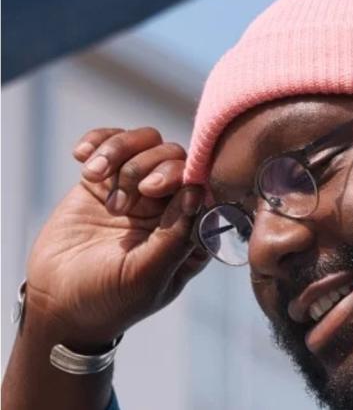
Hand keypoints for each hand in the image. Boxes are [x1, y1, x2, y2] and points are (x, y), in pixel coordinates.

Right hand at [23, 127, 207, 349]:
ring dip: (119, 151)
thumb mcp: (145, 275)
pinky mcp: (105, 180)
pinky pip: (111, 142)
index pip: (203, 185)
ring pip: (146, 142)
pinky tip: (82, 156)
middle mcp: (170, 205)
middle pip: (175, 157)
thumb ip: (175, 236)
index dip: (182, 176)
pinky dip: (98, 141)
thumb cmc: (109, 298)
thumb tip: (197, 191)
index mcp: (192, 230)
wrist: (57, 303)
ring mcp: (138, 190)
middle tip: (120, 203)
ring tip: (95, 176)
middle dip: (148, 166)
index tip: (152, 190)